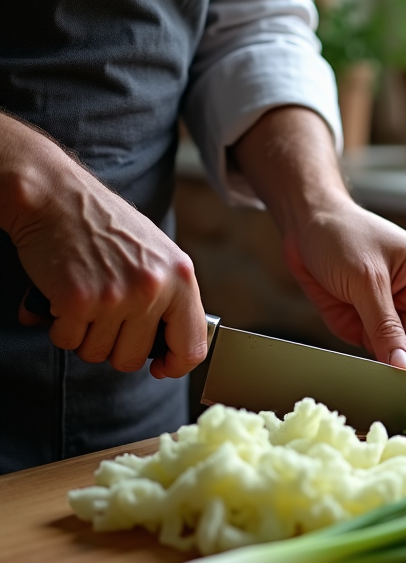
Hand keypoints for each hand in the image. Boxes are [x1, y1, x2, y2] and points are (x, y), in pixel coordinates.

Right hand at [0, 113, 207, 376]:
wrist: (56, 195)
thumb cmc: (105, 224)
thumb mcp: (157, 254)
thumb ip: (170, 297)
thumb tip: (174, 348)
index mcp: (181, 277)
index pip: (192, 347)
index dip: (174, 366)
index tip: (160, 366)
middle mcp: (154, 289)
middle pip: (133, 358)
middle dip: (113, 346)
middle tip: (102, 318)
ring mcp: (117, 296)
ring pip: (97, 353)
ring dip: (84, 335)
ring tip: (83, 300)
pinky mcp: (79, 300)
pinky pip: (67, 340)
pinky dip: (58, 326)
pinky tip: (61, 296)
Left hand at [230, 106, 405, 383]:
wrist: (303, 223)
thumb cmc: (340, 235)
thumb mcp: (366, 280)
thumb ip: (385, 327)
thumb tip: (404, 368)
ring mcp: (393, 313)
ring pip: (403, 356)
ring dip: (398, 376)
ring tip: (394, 401)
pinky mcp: (368, 323)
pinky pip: (378, 353)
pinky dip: (376, 370)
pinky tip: (374, 384)